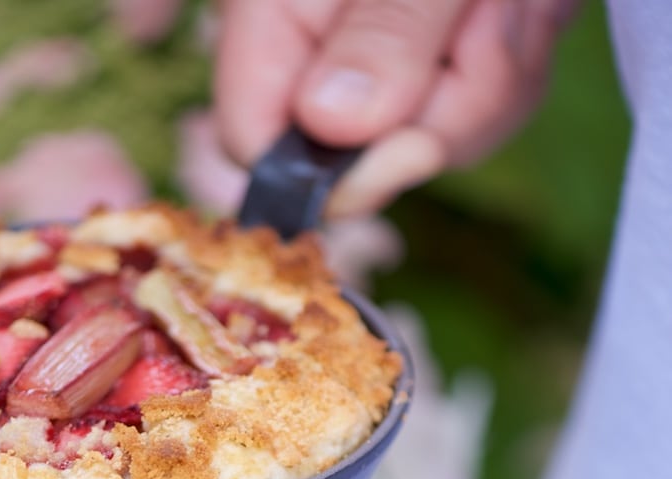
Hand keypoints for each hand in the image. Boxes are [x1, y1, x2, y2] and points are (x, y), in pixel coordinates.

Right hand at [215, 0, 577, 215]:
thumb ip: (385, 25)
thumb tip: (331, 126)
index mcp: (274, 6)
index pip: (255, 138)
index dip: (327, 166)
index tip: (410, 136)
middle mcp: (317, 36)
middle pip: (352, 156)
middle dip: (442, 110)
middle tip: (489, 18)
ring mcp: (380, 50)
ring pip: (425, 138)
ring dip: (491, 78)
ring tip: (508, 0)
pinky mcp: (436, 53)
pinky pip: (471, 106)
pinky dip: (512, 62)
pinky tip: (518, 6)